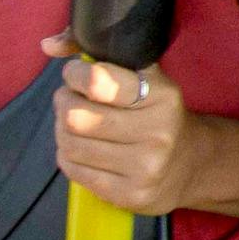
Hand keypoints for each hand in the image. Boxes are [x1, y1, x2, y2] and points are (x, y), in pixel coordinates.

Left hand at [45, 39, 210, 214]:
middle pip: (75, 116)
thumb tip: (48, 45)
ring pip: (70, 144)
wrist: (190, 165)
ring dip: (62, 131)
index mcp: (162, 97)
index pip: (100, 82)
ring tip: (75, 126)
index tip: (76, 75)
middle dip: (64, 103)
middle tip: (70, 101)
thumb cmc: (155, 114)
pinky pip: (74, 169)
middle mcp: (157, 133)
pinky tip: (81, 150)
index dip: (76, 75)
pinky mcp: (128, 194)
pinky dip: (68, 155)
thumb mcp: (144, 78)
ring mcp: (144, 168)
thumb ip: (100, 56)